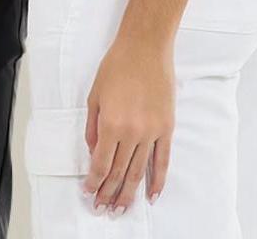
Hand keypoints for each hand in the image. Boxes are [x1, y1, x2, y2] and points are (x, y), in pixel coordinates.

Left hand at [82, 35, 173, 216]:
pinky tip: (151, 195)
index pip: (101, 164)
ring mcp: (152, 132)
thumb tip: (94, 152)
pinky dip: (158, 181)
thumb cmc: (117, 65)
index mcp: (111, 124)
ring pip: (139, 172)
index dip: (94, 182)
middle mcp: (132, 133)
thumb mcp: (95, 95)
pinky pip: (163, 161)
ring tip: (121, 209)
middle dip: (109, 193)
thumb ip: (93, 127)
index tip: (89, 193)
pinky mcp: (167, 128)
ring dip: (129, 193)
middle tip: (102, 209)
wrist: (145, 47)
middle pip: (119, 172)